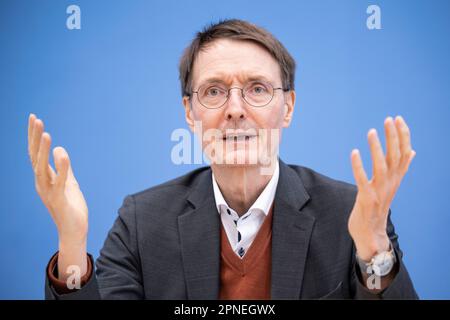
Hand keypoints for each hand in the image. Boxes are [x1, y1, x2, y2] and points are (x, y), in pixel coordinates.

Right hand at [28, 113, 87, 279]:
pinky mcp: (59, 200)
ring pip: (41, 168)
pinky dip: (60, 168)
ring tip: (46, 133)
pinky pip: (59, 182)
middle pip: (35, 157)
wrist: (74, 231)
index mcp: (44, 178)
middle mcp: (42, 183)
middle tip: (36, 119)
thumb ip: (64, 168)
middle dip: (35, 138)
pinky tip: (61, 153)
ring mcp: (48, 192)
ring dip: (43, 150)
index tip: (34, 118)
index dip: (34, 136)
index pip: (35, 153)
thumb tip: (60, 150)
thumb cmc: (71, 207)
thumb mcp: (69, 183)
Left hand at [348, 116, 414, 260]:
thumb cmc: (378, 206)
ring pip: (382, 166)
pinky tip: (354, 152)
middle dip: (393, 137)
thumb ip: (400, 168)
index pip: (403, 153)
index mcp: (396, 178)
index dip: (402, 135)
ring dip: (377, 148)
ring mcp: (379, 191)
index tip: (398, 118)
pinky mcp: (366, 199)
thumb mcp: (391, 185)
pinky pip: (362, 180)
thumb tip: (411, 151)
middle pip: (395, 157)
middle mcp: (391, 183)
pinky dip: (358, 166)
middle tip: (388, 119)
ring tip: (371, 132)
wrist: (371, 233)